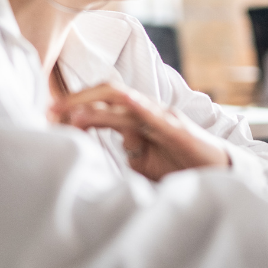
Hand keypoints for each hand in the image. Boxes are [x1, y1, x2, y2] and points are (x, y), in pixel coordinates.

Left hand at [49, 83, 229, 180]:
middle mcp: (147, 111)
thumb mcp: (142, 161)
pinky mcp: (177, 129)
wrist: (218, 173)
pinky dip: (138, 107)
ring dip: (97, 107)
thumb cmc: (181, 165)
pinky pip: (156, 115)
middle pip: (107, 94)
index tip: (48, 114)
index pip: (101, 102)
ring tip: (71, 113)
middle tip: (50, 110)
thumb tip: (97, 153)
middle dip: (77, 100)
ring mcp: (163, 117)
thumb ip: (123, 151)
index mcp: (136, 118)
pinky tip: (123, 103)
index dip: (74, 105)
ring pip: (125, 103)